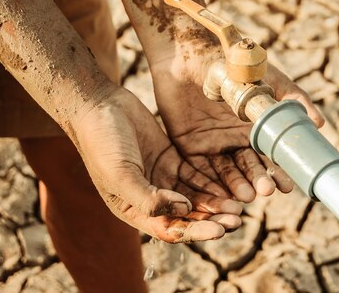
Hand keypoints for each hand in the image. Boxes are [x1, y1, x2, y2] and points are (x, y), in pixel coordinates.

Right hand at [72, 86, 242, 241]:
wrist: (99, 105)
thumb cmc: (102, 142)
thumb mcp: (121, 174)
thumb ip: (149, 198)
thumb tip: (184, 210)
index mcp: (134, 210)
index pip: (171, 229)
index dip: (196, 232)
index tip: (220, 230)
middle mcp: (150, 197)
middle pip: (187, 215)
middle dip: (212, 219)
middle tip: (237, 219)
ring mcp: (162, 177)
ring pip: (195, 195)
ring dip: (215, 201)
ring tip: (239, 204)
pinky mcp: (171, 158)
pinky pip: (196, 174)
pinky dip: (212, 180)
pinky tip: (231, 183)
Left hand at [152, 63, 324, 201]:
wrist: (193, 52)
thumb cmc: (233, 63)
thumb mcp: (268, 80)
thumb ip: (293, 99)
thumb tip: (319, 124)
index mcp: (255, 128)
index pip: (269, 156)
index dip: (279, 172)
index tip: (289, 186)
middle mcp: (235, 140)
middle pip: (249, 167)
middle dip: (260, 180)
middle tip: (269, 191)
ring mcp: (212, 144)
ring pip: (227, 172)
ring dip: (238, 185)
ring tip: (248, 196)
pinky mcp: (189, 145)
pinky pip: (200, 170)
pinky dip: (211, 184)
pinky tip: (222, 195)